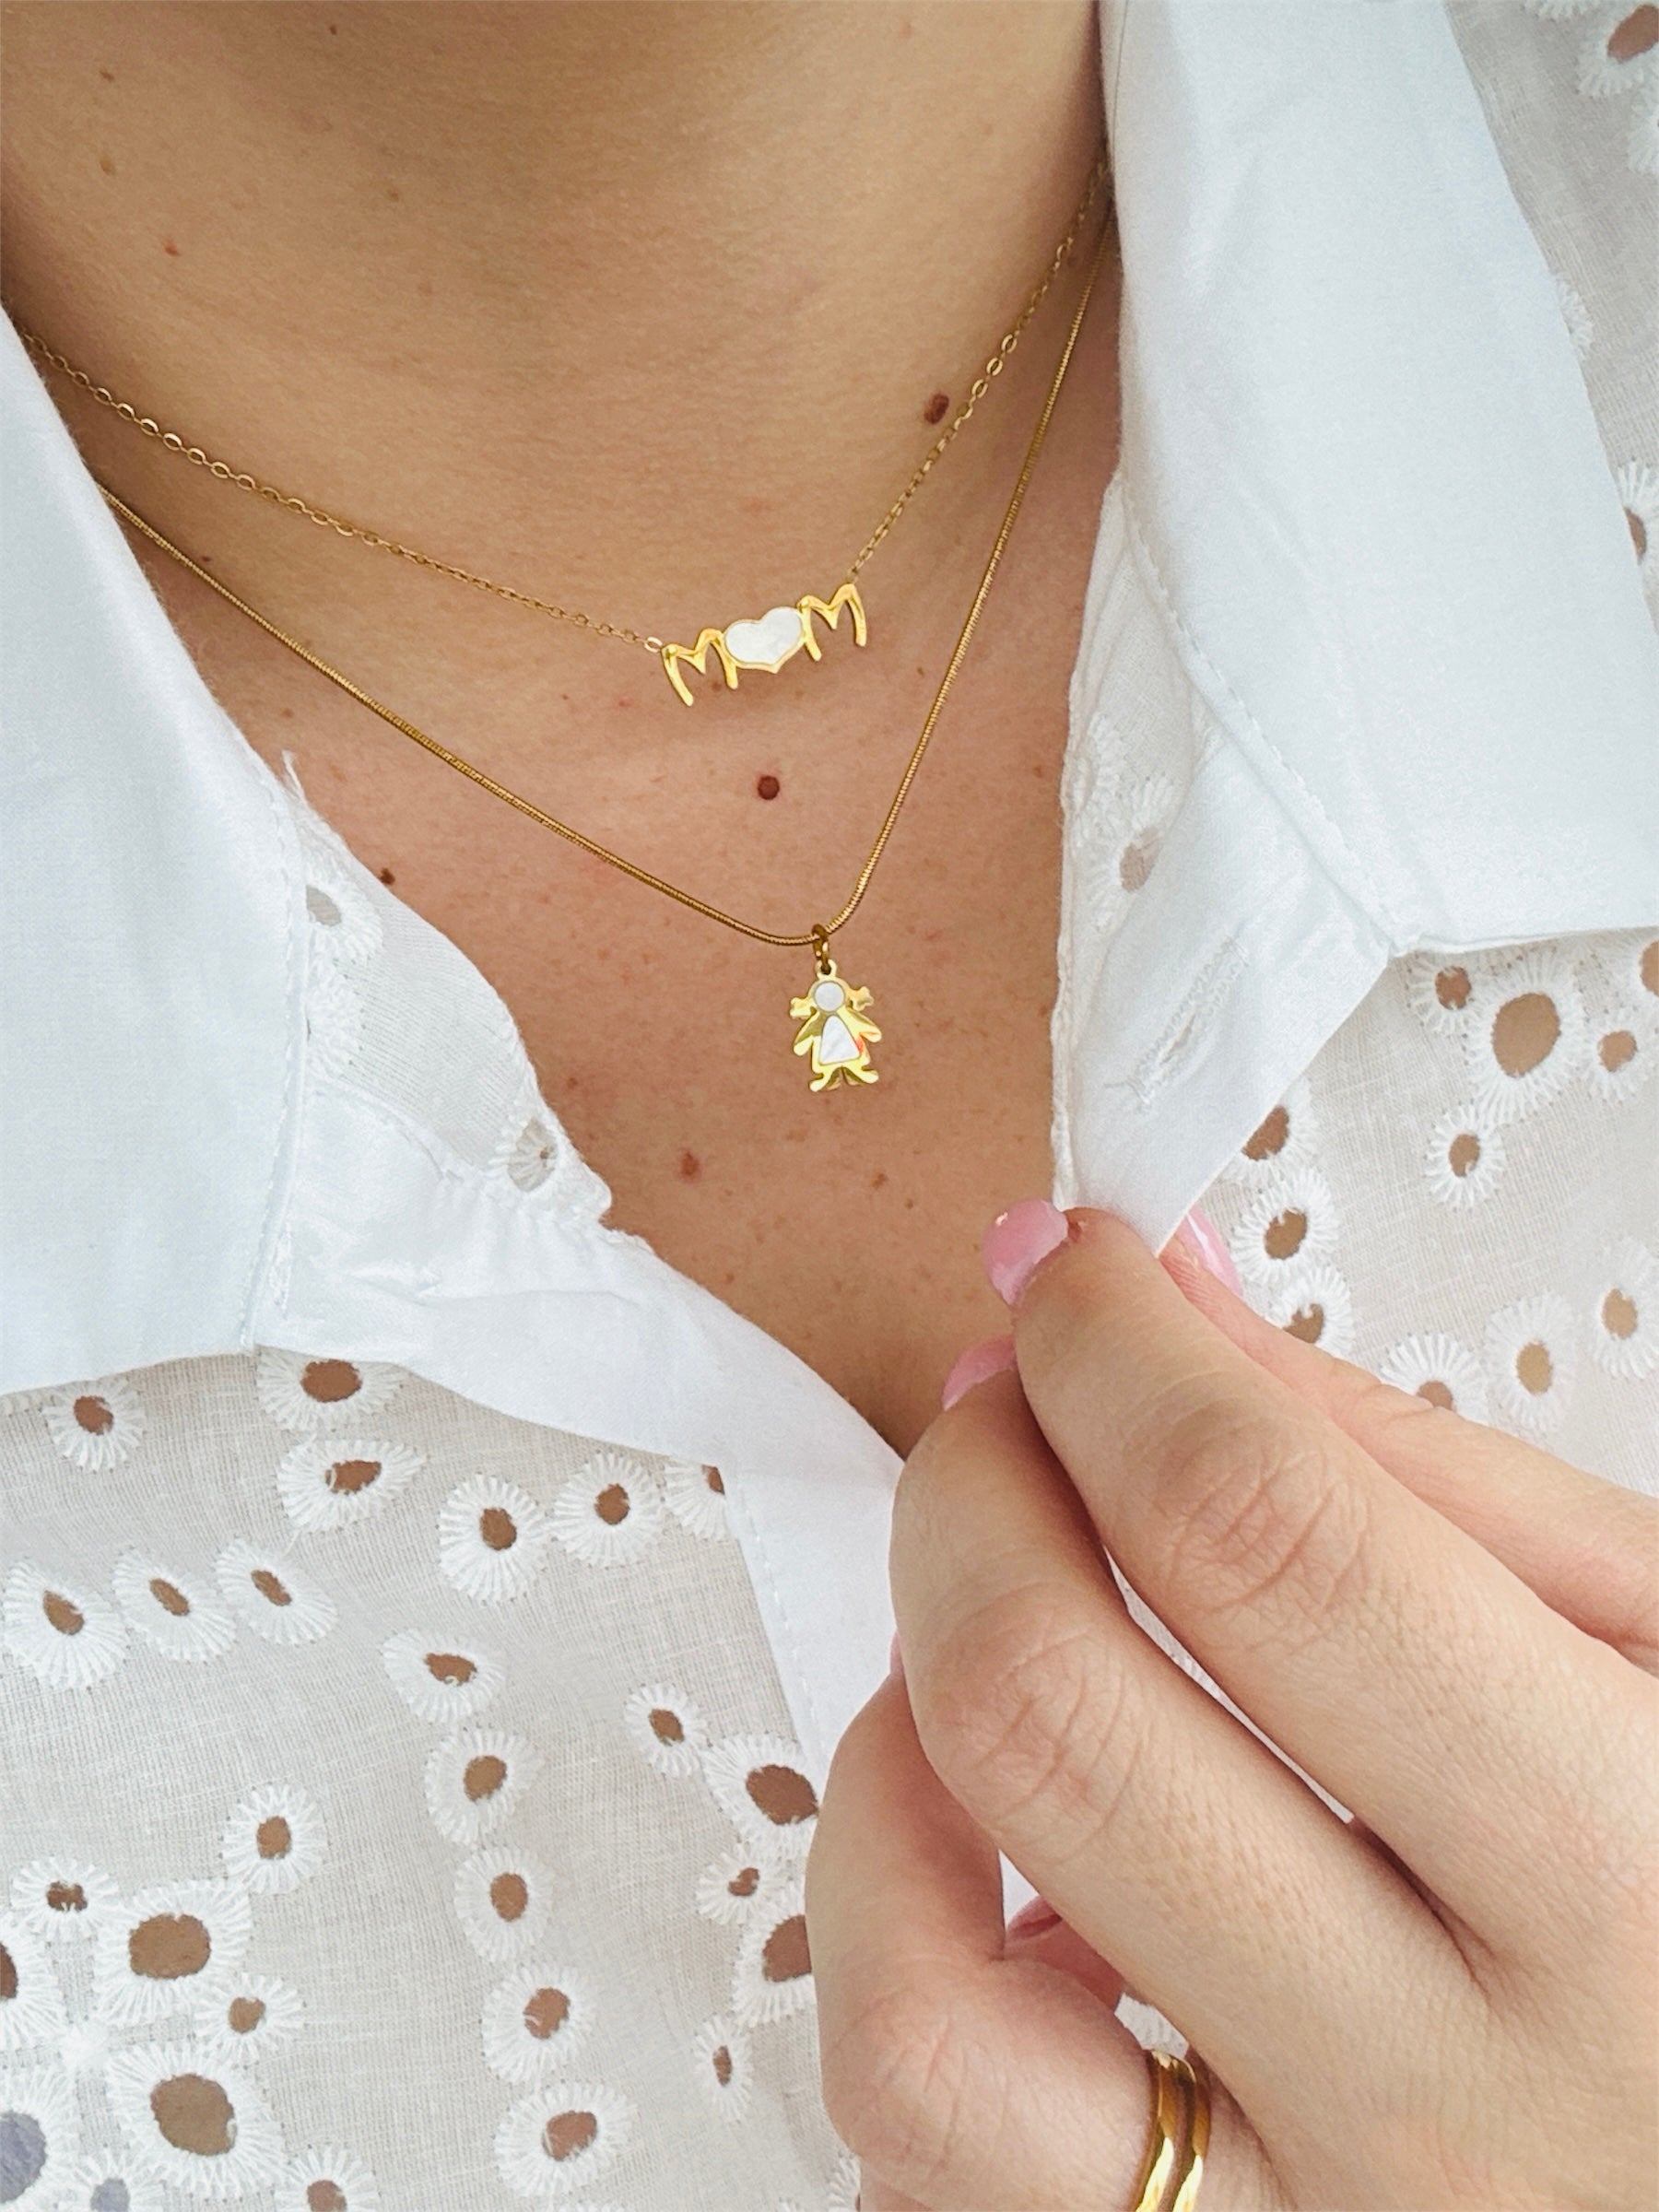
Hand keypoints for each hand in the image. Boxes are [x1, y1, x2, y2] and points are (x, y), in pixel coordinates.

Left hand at [806, 1209, 1658, 2209]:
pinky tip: (1000, 1849)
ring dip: (895, 1751)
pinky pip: (924, 2157)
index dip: (1119, 1354)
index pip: (1270, 1542)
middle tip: (1010, 1405)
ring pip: (927, 2013)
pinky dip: (907, 1956)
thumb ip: (1415, 1469)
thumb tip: (1160, 1292)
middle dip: (974, 1486)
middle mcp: (1446, 2109)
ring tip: (978, 1642)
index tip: (1070, 1266)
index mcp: (1629, 1884)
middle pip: (1054, 1725)